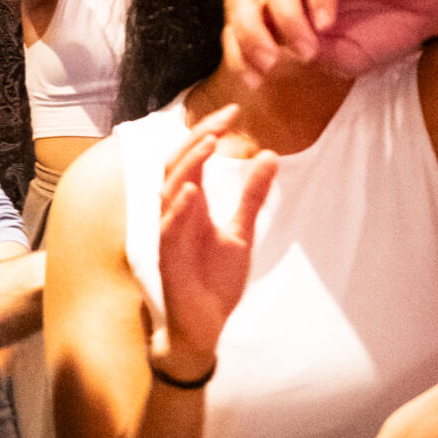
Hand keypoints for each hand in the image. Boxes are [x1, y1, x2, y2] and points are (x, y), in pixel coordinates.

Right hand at [155, 108, 276, 374]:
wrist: (205, 326)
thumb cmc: (215, 280)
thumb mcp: (242, 232)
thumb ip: (252, 196)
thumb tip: (269, 155)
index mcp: (192, 205)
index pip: (193, 159)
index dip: (208, 133)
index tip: (232, 112)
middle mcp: (176, 214)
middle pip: (176, 165)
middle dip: (196, 139)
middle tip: (222, 120)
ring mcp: (170, 235)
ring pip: (168, 191)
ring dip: (188, 166)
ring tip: (210, 144)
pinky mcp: (168, 259)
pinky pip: (168, 230)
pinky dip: (177, 209)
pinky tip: (191, 191)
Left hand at [223, 0, 437, 85]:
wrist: (430, 7)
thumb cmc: (386, 31)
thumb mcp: (345, 59)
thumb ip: (313, 56)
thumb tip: (282, 54)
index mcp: (286, 14)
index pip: (242, 25)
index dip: (239, 53)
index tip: (255, 82)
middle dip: (248, 34)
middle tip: (270, 64)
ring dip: (285, 22)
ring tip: (308, 51)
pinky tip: (328, 24)